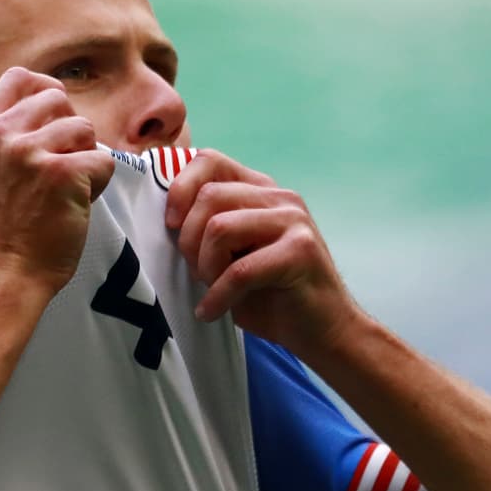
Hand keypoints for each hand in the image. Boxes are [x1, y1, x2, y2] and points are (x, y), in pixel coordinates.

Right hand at [0, 67, 115, 294]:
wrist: (2, 276)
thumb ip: (2, 138)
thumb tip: (43, 103)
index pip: (19, 78)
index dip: (46, 91)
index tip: (56, 117)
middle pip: (57, 98)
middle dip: (70, 130)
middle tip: (63, 168)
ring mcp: (29, 153)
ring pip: (84, 128)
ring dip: (86, 158)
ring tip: (68, 191)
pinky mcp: (62, 174)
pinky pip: (103, 159)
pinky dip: (101, 182)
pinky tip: (79, 204)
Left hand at [165, 149, 358, 357]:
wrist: (323, 330)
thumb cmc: (272, 296)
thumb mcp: (232, 256)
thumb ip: (207, 230)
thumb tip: (166, 220)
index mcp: (261, 190)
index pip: (210, 160)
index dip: (180, 188)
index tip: (171, 225)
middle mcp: (280, 197)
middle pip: (209, 196)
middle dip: (190, 240)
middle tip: (196, 273)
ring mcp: (294, 221)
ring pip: (220, 228)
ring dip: (205, 268)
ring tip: (211, 292)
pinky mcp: (300, 251)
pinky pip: (239, 270)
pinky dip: (218, 297)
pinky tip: (212, 312)